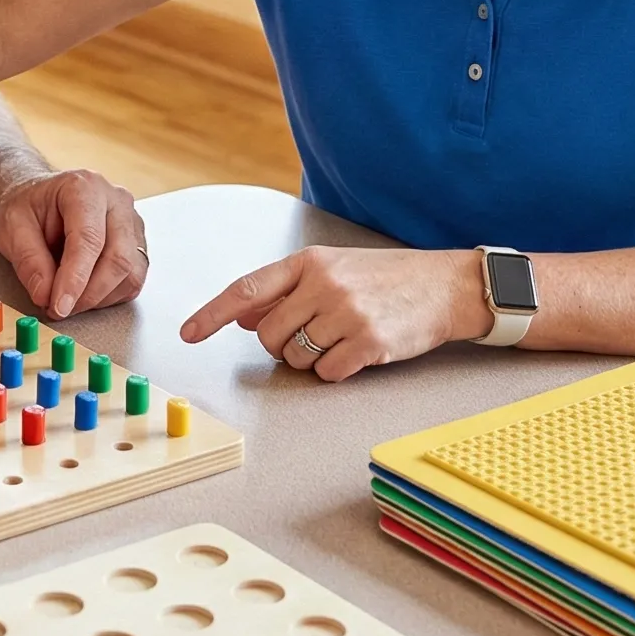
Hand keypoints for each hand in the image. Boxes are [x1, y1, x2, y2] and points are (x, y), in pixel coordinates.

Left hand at [0, 169, 145, 318]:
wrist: (41, 199)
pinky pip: (133, 281)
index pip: (88, 239)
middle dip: (88, 294)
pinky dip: (109, 297)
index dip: (75, 278)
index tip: (59, 305)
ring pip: (130, 274)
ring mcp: (132, 223)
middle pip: (118, 258)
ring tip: (67, 299)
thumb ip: (28, 259)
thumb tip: (45, 295)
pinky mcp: (137, 245)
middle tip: (59, 309)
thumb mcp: (12, 226)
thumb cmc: (29, 207)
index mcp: (84, 187)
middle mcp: (116, 201)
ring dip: (98, 298)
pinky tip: (84, 292)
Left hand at [178, 245, 490, 380]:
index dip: (212, 314)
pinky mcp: (369, 342)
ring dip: (310, 359)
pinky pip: (327, 373)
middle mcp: (324, 284)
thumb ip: (286, 292)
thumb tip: (241, 317)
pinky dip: (336, 371)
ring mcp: (347, 313)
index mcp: (309, 262)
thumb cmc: (386, 279)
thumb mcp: (334, 271)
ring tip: (340, 339)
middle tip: (311, 336)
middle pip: (269, 336)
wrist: (446, 286)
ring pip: (296, 358)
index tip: (188, 333)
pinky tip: (358, 352)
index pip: (247, 289)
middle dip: (281, 346)